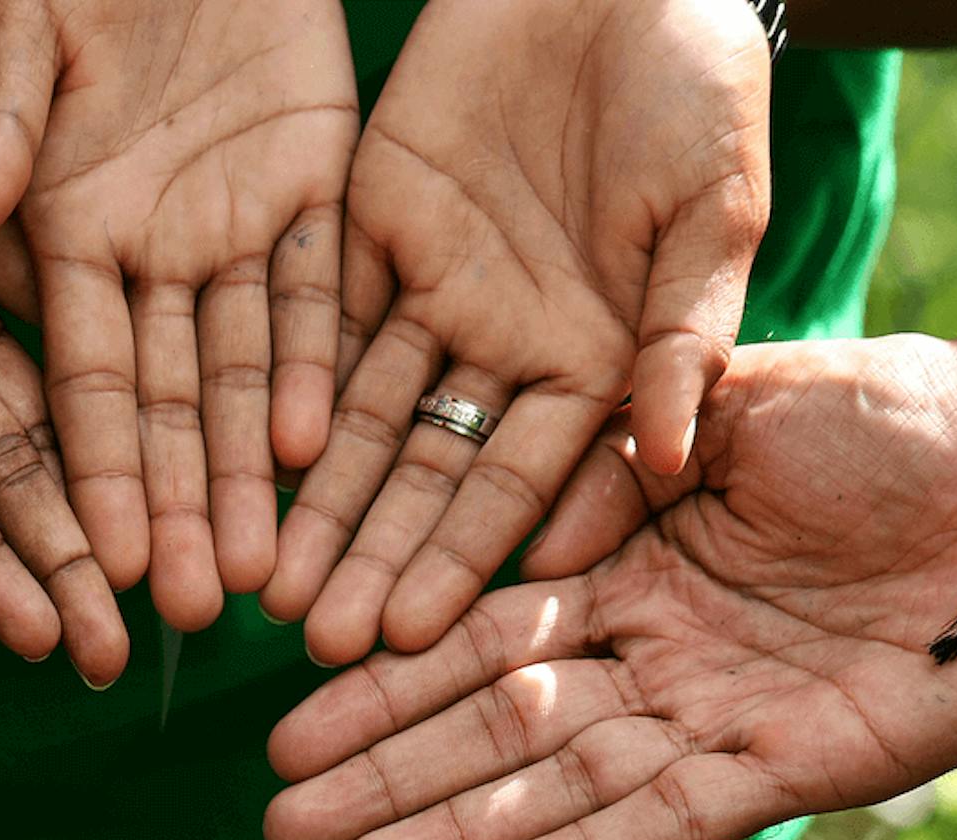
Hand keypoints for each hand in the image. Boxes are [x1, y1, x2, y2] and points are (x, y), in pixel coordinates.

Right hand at [0, 0, 358, 627]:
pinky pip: (321, 284)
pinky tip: (313, 444)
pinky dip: (314, 359)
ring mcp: (235, 221)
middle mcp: (152, 247)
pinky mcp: (315, 176)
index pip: (78, 374)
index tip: (92, 561)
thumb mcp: (22, 15)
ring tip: (262, 570)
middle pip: (167, 402)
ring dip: (250, 470)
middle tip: (188, 611)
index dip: (90, 469)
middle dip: (177, 508)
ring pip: (244, 369)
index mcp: (65, 225)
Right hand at [262, 336, 956, 839]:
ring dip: (452, 832)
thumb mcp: (731, 396)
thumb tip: (516, 536)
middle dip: (386, 773)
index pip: (477, 630)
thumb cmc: (893, 410)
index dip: (386, 679)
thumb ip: (618, 459)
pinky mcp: (787, 772)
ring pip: (555, 785)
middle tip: (279, 821)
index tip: (294, 715)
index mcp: (628, 560)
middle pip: (492, 724)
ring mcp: (712, 717)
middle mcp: (651, 652)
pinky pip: (659, 822)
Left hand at [263, 0, 772, 663]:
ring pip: (357, 414)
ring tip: (262, 582)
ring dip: (311, 497)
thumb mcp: (710, 207)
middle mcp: (501, 346)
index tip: (409, 637)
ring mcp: (429, 290)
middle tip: (309, 641)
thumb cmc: (693, 81)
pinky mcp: (365, 226)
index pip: (516, 483)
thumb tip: (670, 460)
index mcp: (591, 360)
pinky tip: (246, 456)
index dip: (461, 559)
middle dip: (367, 554)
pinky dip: (285, 385)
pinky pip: (316, 317)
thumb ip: (683, 333)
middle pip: (422, 470)